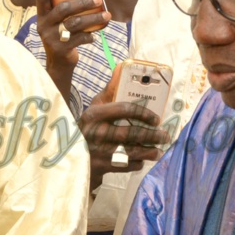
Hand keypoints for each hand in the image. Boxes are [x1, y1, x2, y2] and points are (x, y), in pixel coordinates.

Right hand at [35, 0, 109, 102]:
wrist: (58, 63)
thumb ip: (64, 11)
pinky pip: (79, 38)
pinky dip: (90, 36)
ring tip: (107, 16)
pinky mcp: (61, 49)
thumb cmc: (62, 36)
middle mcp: (43, 25)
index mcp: (41, 15)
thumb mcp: (57, 23)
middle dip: (83, 2)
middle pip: (63, 8)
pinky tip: (94, 35)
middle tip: (98, 0)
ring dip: (93, 18)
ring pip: (75, 23)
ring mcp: (51, 38)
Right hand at [80, 75, 170, 189]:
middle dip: (152, 135)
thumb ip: (109, 90)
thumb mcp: (93, 108)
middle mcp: (97, 132)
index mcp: (95, 114)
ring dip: (149, 152)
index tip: (156, 118)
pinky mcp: (102, 167)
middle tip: (164, 136)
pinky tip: (142, 159)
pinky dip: (137, 163)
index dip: (144, 113)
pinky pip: (126, 165)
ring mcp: (100, 151)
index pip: (124, 109)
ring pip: (132, 151)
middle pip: (132, 133)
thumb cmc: (87, 127)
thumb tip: (122, 67)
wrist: (69, 155)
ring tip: (159, 151)